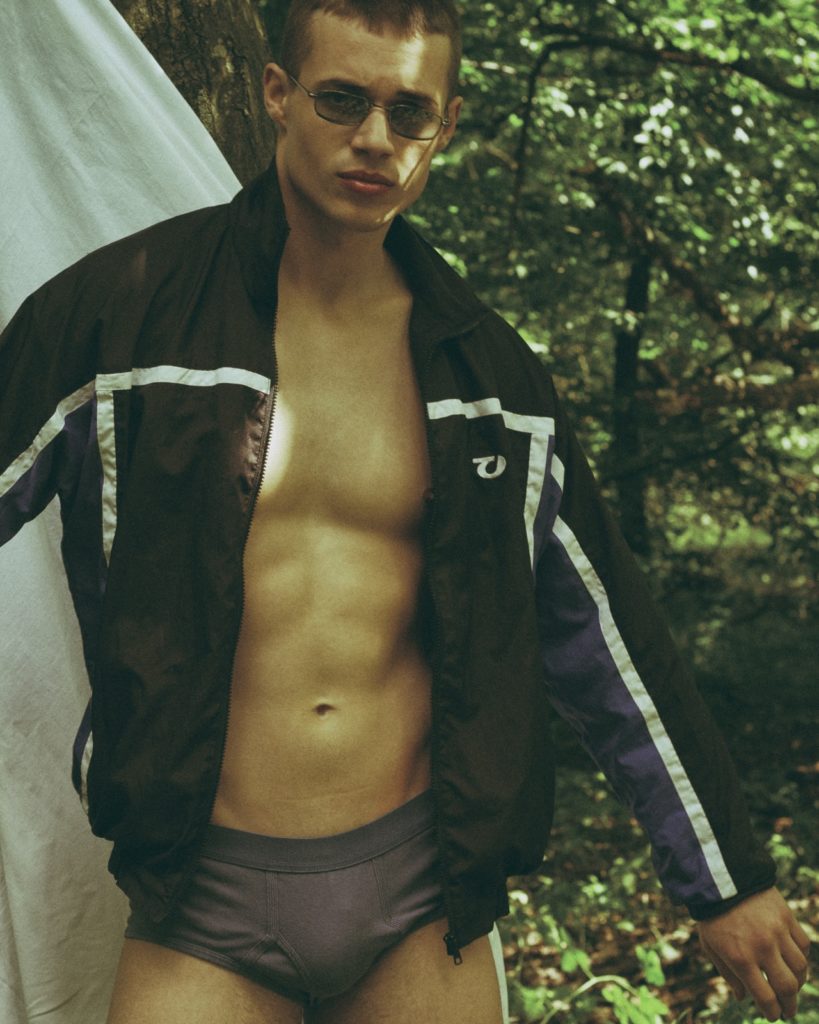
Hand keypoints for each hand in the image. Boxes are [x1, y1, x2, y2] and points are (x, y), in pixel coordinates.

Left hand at [698, 887, 810, 1020]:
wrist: (721, 877)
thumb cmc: (712, 914)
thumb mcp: (710, 946)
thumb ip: (727, 974)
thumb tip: (743, 998)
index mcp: (741, 958)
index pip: (766, 998)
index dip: (772, 1012)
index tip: (773, 1015)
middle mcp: (762, 948)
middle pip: (788, 987)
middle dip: (790, 1005)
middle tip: (788, 1010)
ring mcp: (777, 932)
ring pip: (800, 968)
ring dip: (799, 982)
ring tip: (792, 986)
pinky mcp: (787, 917)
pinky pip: (803, 944)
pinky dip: (801, 956)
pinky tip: (793, 960)